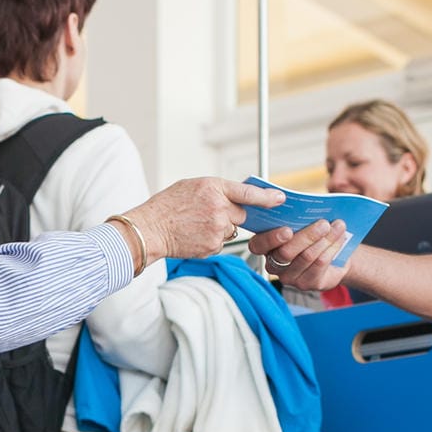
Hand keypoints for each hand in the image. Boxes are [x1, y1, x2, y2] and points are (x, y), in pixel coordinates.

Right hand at [120, 179, 283, 261]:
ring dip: (219, 228)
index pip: (248, 193)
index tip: (281, 199)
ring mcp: (217, 228)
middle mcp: (219, 208)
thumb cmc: (167, 206)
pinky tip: (194, 235)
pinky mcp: (213, 245)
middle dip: (230, 215)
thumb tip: (235, 197)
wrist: (150, 229)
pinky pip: (221, 242)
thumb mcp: (192, 186)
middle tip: (208, 214)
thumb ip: (216, 190)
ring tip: (196, 225)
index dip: (267, 197)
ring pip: (230, 230)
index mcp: (214, 188)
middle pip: (241, 214)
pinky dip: (211, 240)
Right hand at [249, 218, 350, 291]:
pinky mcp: (307, 283)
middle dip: (307, 236)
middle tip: (323, 223)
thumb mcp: (301, 223)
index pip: (258, 245)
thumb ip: (297, 217)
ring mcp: (290, 277)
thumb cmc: (312, 235)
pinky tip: (340, 237)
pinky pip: (320, 264)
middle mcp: (273, 264)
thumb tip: (305, 205)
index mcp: (265, 246)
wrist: (333, 256)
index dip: (271, 238)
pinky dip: (332, 247)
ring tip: (338, 226)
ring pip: (306, 257)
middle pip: (286, 252)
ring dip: (325, 239)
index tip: (288, 229)